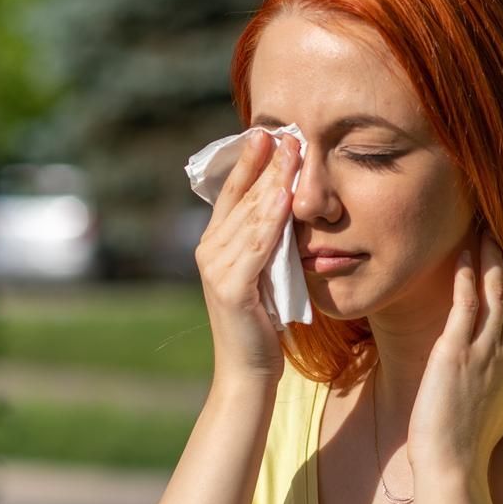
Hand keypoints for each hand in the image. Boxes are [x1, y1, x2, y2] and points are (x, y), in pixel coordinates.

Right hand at [193, 128, 299, 384]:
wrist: (248, 372)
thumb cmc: (262, 324)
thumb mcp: (265, 273)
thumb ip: (267, 242)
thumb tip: (285, 206)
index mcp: (215, 245)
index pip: (233, 193)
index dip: (249, 162)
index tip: (268, 132)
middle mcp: (210, 251)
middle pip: (243, 198)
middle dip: (266, 164)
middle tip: (287, 131)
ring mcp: (217, 269)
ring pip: (251, 217)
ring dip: (273, 183)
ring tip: (292, 154)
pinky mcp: (231, 288)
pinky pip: (257, 247)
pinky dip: (272, 222)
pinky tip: (287, 200)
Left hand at [407, 226, 502, 479]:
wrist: (454, 464)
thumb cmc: (466, 444)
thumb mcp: (494, 405)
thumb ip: (496, 379)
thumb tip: (492, 369)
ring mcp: (485, 350)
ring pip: (494, 289)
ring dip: (491, 255)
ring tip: (487, 225)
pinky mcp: (456, 351)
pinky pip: (465, 302)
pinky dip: (466, 274)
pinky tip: (463, 252)